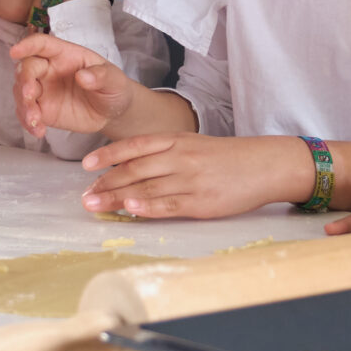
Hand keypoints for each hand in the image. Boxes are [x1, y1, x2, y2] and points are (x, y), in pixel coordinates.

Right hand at [10, 32, 137, 137]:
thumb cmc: (112, 87)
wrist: (112, 112)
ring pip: (21, 92)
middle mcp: (50, 70)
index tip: (15, 51)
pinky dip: (28, 122)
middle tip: (29, 95)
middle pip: (27, 68)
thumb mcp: (114, 80)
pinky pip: (27, 114)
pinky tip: (38, 131)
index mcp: (65, 55)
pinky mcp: (43, 110)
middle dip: (24, 81)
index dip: (27, 45)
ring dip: (24, 105)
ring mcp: (44, 90)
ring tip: (35, 120)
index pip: (42, 44)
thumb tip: (84, 76)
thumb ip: (101, 76)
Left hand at [78, 133, 313, 219]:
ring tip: (95, 206)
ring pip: (146, 188)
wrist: (265, 165)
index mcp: (178, 140)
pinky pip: (168, 205)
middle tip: (84, 195)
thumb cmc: (228, 157)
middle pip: (134, 169)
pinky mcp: (201, 202)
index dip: (108, 155)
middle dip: (106, 183)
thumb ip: (167, 153)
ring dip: (116, 198)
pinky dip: (146, 207)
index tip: (86, 165)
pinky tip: (130, 210)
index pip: (135, 145)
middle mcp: (180, 157)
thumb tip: (134, 169)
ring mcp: (190, 179)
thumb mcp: (196, 145)